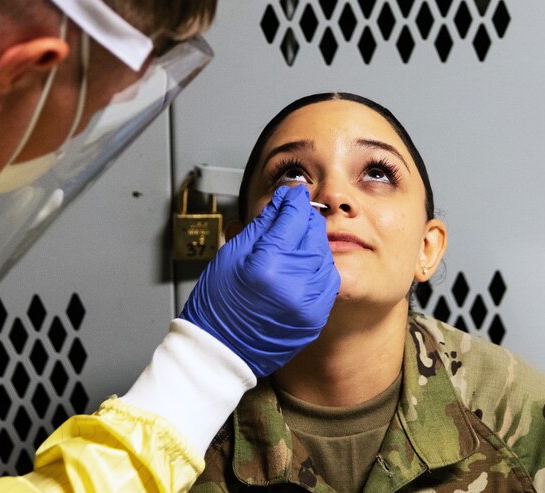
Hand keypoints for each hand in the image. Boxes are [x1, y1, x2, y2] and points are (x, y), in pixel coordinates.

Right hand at [180, 184, 339, 376]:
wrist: (221, 350)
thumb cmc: (217, 305)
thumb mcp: (231, 255)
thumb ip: (261, 225)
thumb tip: (281, 202)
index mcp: (267, 266)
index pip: (292, 218)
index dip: (292, 200)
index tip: (291, 193)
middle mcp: (294, 286)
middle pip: (313, 234)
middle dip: (305, 218)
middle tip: (293, 211)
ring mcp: (308, 304)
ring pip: (325, 255)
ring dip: (313, 241)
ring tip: (295, 238)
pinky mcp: (316, 317)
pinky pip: (327, 280)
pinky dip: (319, 265)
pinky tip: (303, 262)